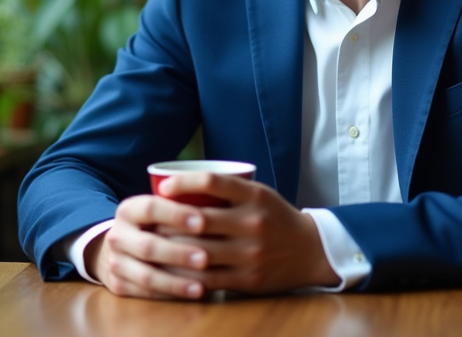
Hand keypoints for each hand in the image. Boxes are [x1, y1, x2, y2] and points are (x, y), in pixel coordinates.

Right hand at [84, 193, 210, 299]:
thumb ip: (180, 204)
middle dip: (179, 253)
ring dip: (176, 282)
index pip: (150, 208)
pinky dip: (170, 295)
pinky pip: (146, 294)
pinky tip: (191, 295)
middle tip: (206, 258)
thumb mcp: (159, 207)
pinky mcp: (119, 285)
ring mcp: (115, 262)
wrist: (121, 247)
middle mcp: (117, 236)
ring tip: (202, 286)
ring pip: (146, 276)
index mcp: (128, 210)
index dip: (176, 214)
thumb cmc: (154, 223)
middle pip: (148, 246)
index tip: (202, 221)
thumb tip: (218, 202)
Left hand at [158, 172, 339, 293]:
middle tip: (150, 220)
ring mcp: (250, 253)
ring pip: (199, 251)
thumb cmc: (275, 217)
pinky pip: (208, 278)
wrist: (311, 251)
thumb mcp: (259, 194)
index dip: (183, 183)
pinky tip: (171, 270)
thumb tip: (180, 183)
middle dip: (169, 220)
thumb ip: (228, 190)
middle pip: (199, 220)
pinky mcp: (247, 279)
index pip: (212, 182)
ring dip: (171, 249)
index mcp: (255, 196)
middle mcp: (253, 223)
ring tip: (154, 244)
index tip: (164, 187)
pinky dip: (185, 274)